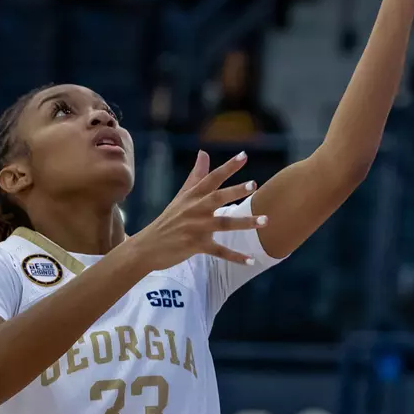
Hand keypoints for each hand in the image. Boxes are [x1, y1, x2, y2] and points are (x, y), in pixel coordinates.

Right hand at [126, 151, 262, 273]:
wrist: (148, 246)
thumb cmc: (168, 220)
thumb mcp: (181, 196)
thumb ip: (196, 175)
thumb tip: (204, 152)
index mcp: (192, 196)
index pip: (211, 178)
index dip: (228, 167)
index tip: (244, 155)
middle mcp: (194, 209)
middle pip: (217, 198)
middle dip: (235, 191)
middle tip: (254, 185)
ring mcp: (195, 228)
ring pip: (223, 224)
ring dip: (245, 223)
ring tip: (265, 220)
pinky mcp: (195, 246)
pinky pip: (219, 251)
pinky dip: (235, 257)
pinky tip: (251, 260)